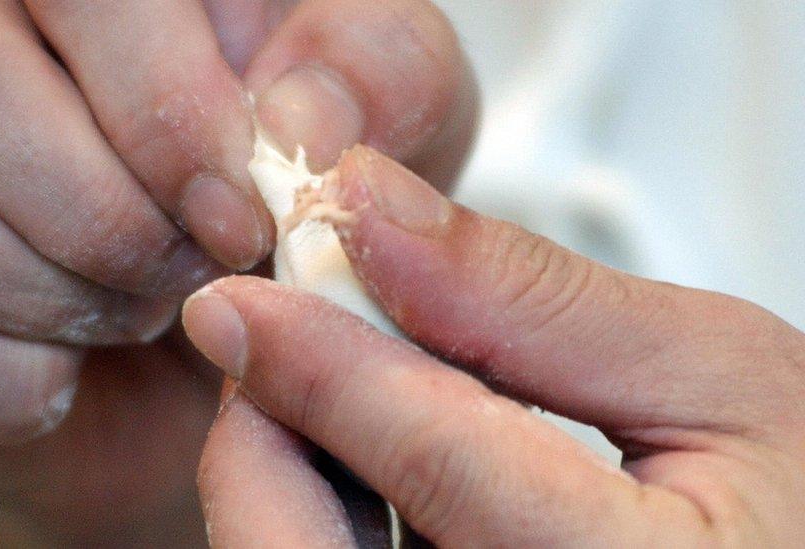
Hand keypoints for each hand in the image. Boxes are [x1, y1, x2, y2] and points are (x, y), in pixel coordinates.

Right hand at [0, 1, 475, 544]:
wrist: (217, 334)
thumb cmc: (286, 189)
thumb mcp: (380, 109)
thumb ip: (367, 73)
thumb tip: (293, 119)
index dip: (159, 106)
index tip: (242, 212)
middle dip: (113, 216)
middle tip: (201, 264)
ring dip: (65, 296)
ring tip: (145, 306)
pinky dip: (22, 384)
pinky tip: (78, 362)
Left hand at [185, 147, 804, 546]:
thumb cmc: (804, 513)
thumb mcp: (717, 380)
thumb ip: (539, 300)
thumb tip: (382, 214)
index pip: (433, 459)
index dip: (322, 360)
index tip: (242, 300)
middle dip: (273, 433)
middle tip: (280, 342)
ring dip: (292, 475)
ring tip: (348, 395)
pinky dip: (327, 517)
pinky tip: (380, 465)